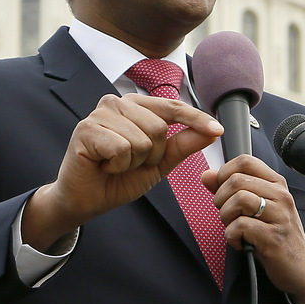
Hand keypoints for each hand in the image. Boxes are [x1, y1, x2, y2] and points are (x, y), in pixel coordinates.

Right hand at [22, 94, 220, 249]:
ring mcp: (99, 113)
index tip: (218, 130)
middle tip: (129, 163)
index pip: (172, 107)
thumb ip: (183, 145)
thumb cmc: (120, 178)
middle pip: (158, 128)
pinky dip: (116, 165)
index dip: (195, 119)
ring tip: (115, 165)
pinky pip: (121, 148)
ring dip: (132, 163)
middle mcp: (117, 103)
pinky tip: (103, 166)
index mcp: (136, 106)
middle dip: (151, 156)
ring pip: (141, 139)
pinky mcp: (86, 129)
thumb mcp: (159, 163)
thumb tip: (214, 131)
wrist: (87, 200)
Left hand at [201, 155, 304, 303]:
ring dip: (226, 217)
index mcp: (276, 184)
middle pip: (236, 180)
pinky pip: (240, 226)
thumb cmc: (275, 237)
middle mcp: (281, 196)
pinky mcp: (274, 237)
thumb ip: (230, 190)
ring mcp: (280, 216)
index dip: (225, 174)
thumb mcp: (255, 209)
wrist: (301, 269)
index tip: (223, 192)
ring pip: (238, 199)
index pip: (245, 161)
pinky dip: (231, 236)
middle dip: (221, 199)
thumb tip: (207, 175)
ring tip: (234, 228)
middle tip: (227, 215)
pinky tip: (240, 243)